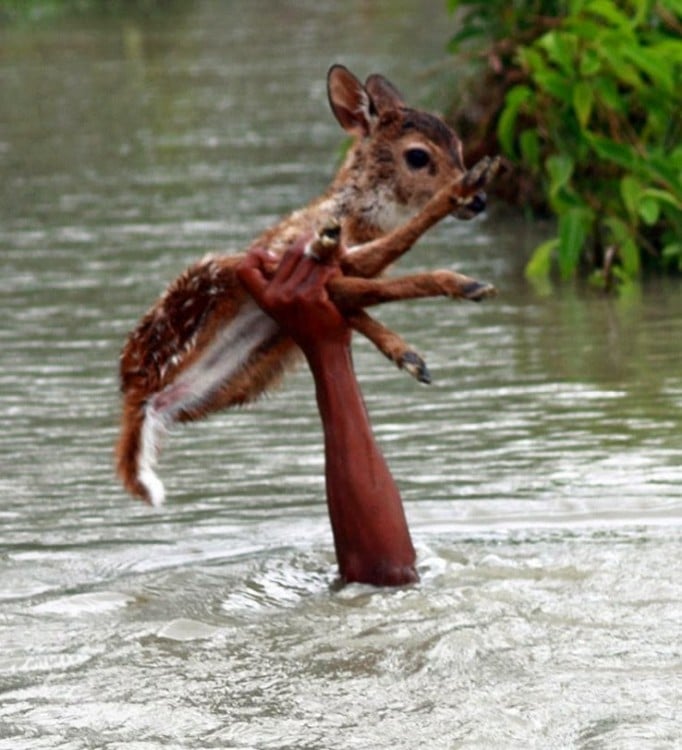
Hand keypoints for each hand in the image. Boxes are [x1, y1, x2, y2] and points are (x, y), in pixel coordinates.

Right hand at [236, 237, 351, 354]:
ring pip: (314, 258)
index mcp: (265, 299)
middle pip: (293, 252)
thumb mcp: (289, 305)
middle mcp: (276, 296)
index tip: (273, 257)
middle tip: (328, 237)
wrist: (327, 352)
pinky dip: (337, 269)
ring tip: (339, 258)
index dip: (254, 256)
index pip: (244, 270)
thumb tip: (305, 240)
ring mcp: (293, 296)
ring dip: (330, 255)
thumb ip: (288, 280)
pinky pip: (326, 269)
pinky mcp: (312, 296)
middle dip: (312, 241)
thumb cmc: (313, 326)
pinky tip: (341, 278)